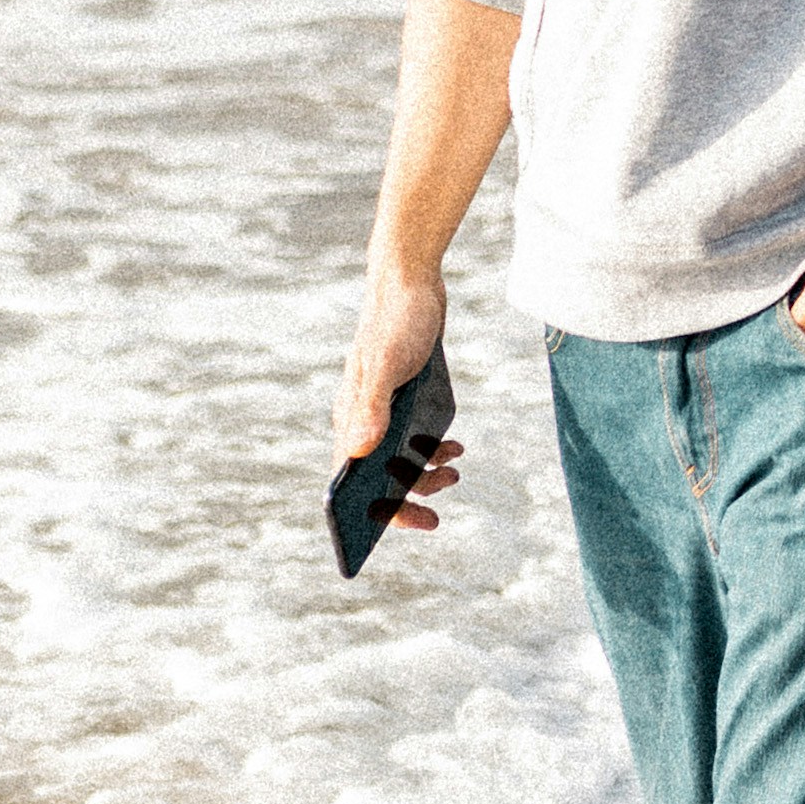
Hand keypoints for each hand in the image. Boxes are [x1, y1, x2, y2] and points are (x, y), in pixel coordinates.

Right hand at [333, 271, 467, 529]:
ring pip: (395, 457)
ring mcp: (380, 407)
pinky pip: (411, 434)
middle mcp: (360, 417)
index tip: (403, 525)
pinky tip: (455, 445)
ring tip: (454, 472)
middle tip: (436, 517)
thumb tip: (361, 453)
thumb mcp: (389, 362)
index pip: (351, 480)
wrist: (411, 279)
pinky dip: (432, 446)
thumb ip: (374, 405)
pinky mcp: (400, 395)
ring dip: (423, 472)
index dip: (374, 510)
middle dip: (404, 499)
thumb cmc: (396, 319)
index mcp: (349, 417)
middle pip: (375, 476)